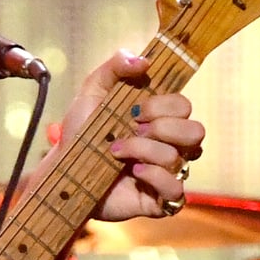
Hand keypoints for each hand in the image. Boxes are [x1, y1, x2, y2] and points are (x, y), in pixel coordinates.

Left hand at [52, 51, 203, 221]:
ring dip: (144, 150)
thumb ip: (116, 66)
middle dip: (162, 127)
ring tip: (116, 152)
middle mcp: (169, 145)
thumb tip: (144, 60)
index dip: (163, 106)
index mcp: (160, 119)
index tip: (135, 109)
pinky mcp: (157, 199)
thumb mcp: (92, 91)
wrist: (63, 171)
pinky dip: (155, 177)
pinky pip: (176, 190)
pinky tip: (134, 172)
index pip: (184, 106)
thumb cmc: (81, 133)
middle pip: (196, 131)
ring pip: (181, 157)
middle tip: (132, 129)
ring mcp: (166, 173)